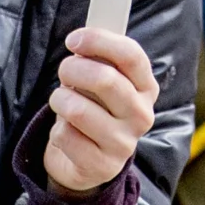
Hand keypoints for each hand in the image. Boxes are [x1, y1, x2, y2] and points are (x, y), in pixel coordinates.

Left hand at [44, 25, 157, 195]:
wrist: (87, 160)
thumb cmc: (93, 108)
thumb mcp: (102, 81)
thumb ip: (99, 58)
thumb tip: (83, 38)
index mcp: (146, 88)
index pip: (131, 55)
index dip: (99, 41)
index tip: (73, 40)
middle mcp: (142, 115)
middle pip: (105, 80)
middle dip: (73, 69)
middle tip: (64, 71)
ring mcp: (124, 144)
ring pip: (78, 109)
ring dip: (59, 100)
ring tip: (61, 102)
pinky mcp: (102, 166)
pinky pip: (66, 136)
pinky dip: (57, 131)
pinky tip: (66, 133)